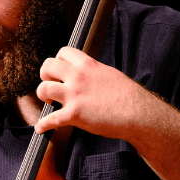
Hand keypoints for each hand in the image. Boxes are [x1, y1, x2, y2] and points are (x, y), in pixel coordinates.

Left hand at [34, 47, 148, 138]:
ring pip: (43, 89)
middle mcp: (78, 77)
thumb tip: (86, 74)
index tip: (58, 70)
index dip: (57, 61)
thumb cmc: (128, 96)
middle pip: (48, 66)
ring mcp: (75, 95)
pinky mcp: (74, 114)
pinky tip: (41, 128)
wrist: (138, 113)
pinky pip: (50, 119)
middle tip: (50, 84)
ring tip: (49, 102)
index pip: (63, 52)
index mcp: (88, 65)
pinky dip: (43, 125)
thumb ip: (93, 72)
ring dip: (42, 96)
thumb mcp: (109, 74)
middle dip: (45, 75)